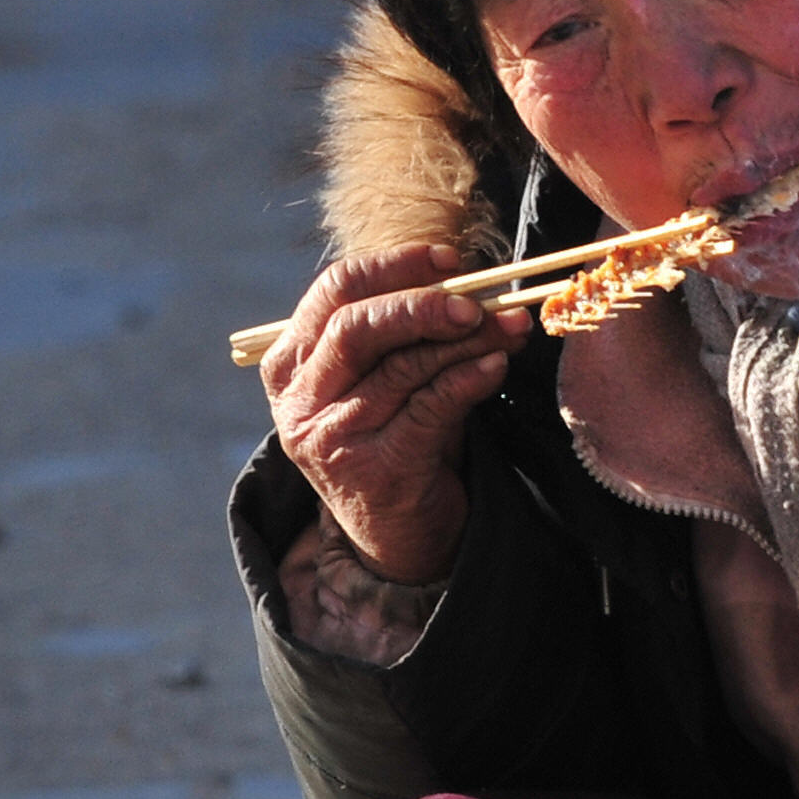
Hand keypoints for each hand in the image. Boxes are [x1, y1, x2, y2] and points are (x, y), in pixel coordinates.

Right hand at [262, 244, 530, 584]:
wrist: (396, 537)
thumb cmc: (395, 439)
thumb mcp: (385, 380)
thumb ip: (408, 333)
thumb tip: (474, 281)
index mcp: (290, 365)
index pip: (333, 293)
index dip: (393, 267)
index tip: (448, 261)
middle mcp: (300, 402)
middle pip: (356, 327)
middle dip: (423, 304)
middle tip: (476, 301)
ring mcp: (331, 439)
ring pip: (401, 368)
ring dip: (464, 341)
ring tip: (508, 327)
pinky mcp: (373, 471)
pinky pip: (430, 407)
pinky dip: (469, 379)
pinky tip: (496, 365)